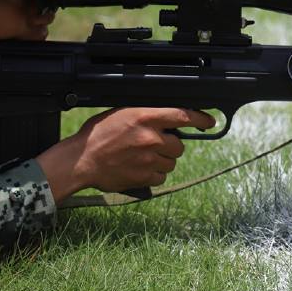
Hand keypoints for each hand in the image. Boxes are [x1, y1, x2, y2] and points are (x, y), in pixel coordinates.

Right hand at [36, 107, 214, 201]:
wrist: (82, 160)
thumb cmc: (98, 134)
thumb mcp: (122, 113)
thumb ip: (146, 114)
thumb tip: (167, 118)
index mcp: (145, 117)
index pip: (182, 115)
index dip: (200, 118)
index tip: (209, 121)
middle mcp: (150, 138)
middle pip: (179, 145)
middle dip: (170, 145)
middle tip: (154, 144)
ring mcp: (149, 159)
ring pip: (171, 162)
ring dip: (162, 160)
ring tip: (142, 157)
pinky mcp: (145, 177)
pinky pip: (162, 176)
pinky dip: (154, 173)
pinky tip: (139, 168)